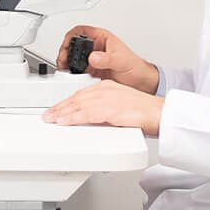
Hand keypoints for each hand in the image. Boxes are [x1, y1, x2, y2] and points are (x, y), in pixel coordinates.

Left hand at [42, 79, 164, 136]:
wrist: (161, 113)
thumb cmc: (146, 112)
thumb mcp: (121, 106)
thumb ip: (105, 110)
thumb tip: (93, 119)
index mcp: (108, 87)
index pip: (82, 94)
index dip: (67, 102)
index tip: (57, 109)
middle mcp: (106, 90)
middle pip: (77, 98)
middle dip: (60, 107)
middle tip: (48, 115)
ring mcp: (108, 99)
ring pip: (78, 105)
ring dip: (62, 113)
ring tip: (51, 119)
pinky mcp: (111, 109)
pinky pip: (87, 114)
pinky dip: (73, 118)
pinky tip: (64, 122)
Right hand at [55, 25, 159, 94]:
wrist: (139, 82)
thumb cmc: (134, 66)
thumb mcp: (120, 60)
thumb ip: (106, 58)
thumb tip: (93, 57)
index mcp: (102, 38)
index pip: (81, 31)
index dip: (71, 35)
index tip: (66, 44)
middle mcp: (95, 47)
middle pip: (73, 44)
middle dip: (65, 51)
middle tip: (62, 59)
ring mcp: (92, 59)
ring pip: (73, 57)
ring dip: (67, 62)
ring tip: (64, 68)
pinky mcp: (91, 71)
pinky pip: (77, 70)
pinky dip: (72, 73)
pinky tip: (71, 76)